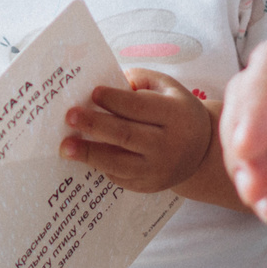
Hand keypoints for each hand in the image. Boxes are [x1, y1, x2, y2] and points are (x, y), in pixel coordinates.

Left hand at [61, 70, 213, 193]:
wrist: (201, 151)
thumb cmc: (176, 111)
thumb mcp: (167, 88)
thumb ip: (138, 81)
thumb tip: (101, 84)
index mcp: (176, 115)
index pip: (140, 107)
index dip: (114, 99)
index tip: (92, 92)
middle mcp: (169, 145)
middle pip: (126, 135)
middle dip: (95, 125)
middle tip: (70, 116)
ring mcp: (158, 170)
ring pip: (118, 162)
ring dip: (89, 153)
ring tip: (65, 146)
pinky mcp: (147, 187)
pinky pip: (118, 176)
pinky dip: (98, 165)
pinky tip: (82, 155)